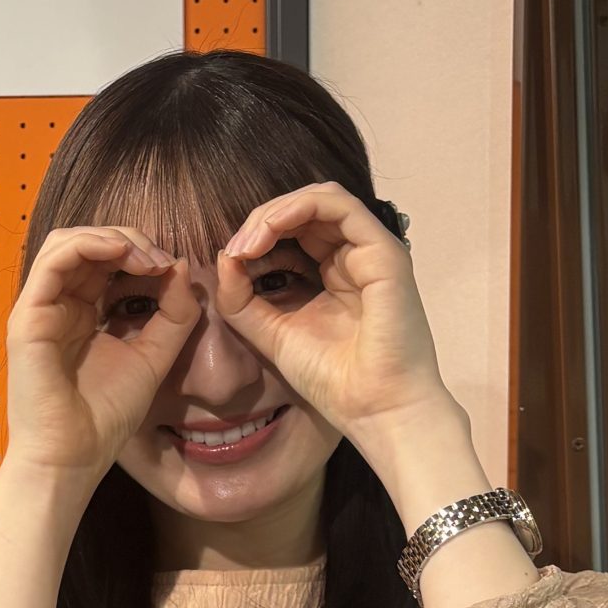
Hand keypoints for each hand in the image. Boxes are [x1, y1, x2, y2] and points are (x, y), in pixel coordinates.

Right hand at [2, 226, 199, 489]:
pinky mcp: (28, 316)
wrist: (72, 458)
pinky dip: (89, 245)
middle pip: (86, 244)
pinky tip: (122, 255)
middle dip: (129, 240)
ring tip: (144, 256)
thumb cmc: (104, 418)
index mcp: (83, 313)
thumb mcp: (153, 357)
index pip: (105, 261)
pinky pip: (54, 260)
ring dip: (110, 238)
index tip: (172, 269)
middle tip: (161, 259)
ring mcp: (40, 308)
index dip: (140, 253)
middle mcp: (58, 305)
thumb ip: (172, 316)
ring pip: (67, 242)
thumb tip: (182, 267)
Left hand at [216, 184, 451, 446]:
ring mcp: (371, 251)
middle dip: (261, 220)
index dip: (257, 235)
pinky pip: (340, 207)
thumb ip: (242, 299)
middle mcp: (353, 255)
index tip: (228, 260)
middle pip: (304, 209)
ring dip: (276, 211)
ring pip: (321, 198)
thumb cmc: (331, 379)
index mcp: (332, 272)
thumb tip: (223, 257)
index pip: (294, 229)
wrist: (373, 408)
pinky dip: (298, 209)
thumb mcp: (271, 333)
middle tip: (235, 249)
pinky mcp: (383, 252)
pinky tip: (268, 233)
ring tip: (247, 241)